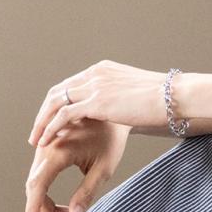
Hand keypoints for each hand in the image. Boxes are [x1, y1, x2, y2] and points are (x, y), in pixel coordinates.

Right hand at [24, 118, 131, 211]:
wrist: (108, 108)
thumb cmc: (111, 138)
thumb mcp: (104, 168)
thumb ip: (88, 193)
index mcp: (59, 151)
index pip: (38, 186)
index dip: (33, 209)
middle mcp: (46, 146)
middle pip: (35, 187)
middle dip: (47, 210)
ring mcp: (43, 145)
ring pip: (35, 181)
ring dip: (47, 202)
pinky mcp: (45, 146)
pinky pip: (39, 173)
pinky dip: (46, 191)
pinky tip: (61, 204)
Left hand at [28, 60, 170, 147]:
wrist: (175, 98)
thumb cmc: (165, 102)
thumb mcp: (137, 96)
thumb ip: (123, 100)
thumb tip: (124, 110)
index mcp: (103, 70)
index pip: (71, 85)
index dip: (57, 105)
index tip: (50, 122)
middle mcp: (95, 74)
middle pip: (58, 92)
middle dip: (44, 113)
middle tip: (36, 133)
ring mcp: (95, 86)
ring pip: (56, 102)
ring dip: (42, 122)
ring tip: (36, 140)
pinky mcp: (97, 101)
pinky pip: (64, 115)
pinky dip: (51, 127)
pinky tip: (46, 141)